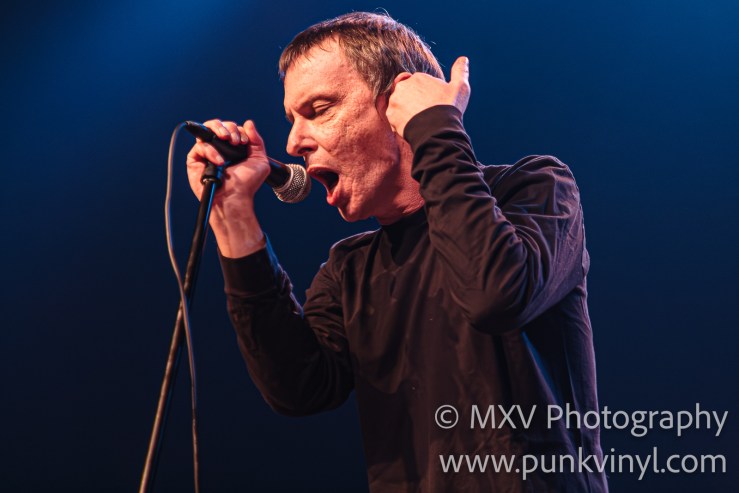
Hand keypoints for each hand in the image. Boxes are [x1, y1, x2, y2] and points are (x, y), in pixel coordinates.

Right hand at [186, 119, 269, 256]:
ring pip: (206, 131)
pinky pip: (199, 147)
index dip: (238, 130)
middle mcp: (218, 149)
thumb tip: (248, 123)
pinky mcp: (195, 161)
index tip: (244, 141)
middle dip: (228, 127)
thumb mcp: (260, 160)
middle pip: (217, 125)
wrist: (235, 198)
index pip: (231, 128)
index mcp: (232, 148)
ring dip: (218, 130)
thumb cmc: (246, 184)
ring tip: (228, 140)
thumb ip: (256, 140)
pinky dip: (211, 151)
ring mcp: (206, 154)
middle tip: (235, 140)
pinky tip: (220, 161)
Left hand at [385, 56, 470, 137]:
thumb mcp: (460, 88)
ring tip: (419, 120)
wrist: (437, 130)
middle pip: (406, 93)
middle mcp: (403, 86)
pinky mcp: (390, 115)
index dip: (426, 95)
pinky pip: (394, 117)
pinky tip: (413, 127)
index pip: (418, 85)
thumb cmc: (449, 108)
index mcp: (418, 78)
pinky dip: (401, 122)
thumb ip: (460, 72)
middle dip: (413, 101)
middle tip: (425, 113)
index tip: (433, 104)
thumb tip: (463, 59)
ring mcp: (395, 100)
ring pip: (399, 105)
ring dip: (406, 111)